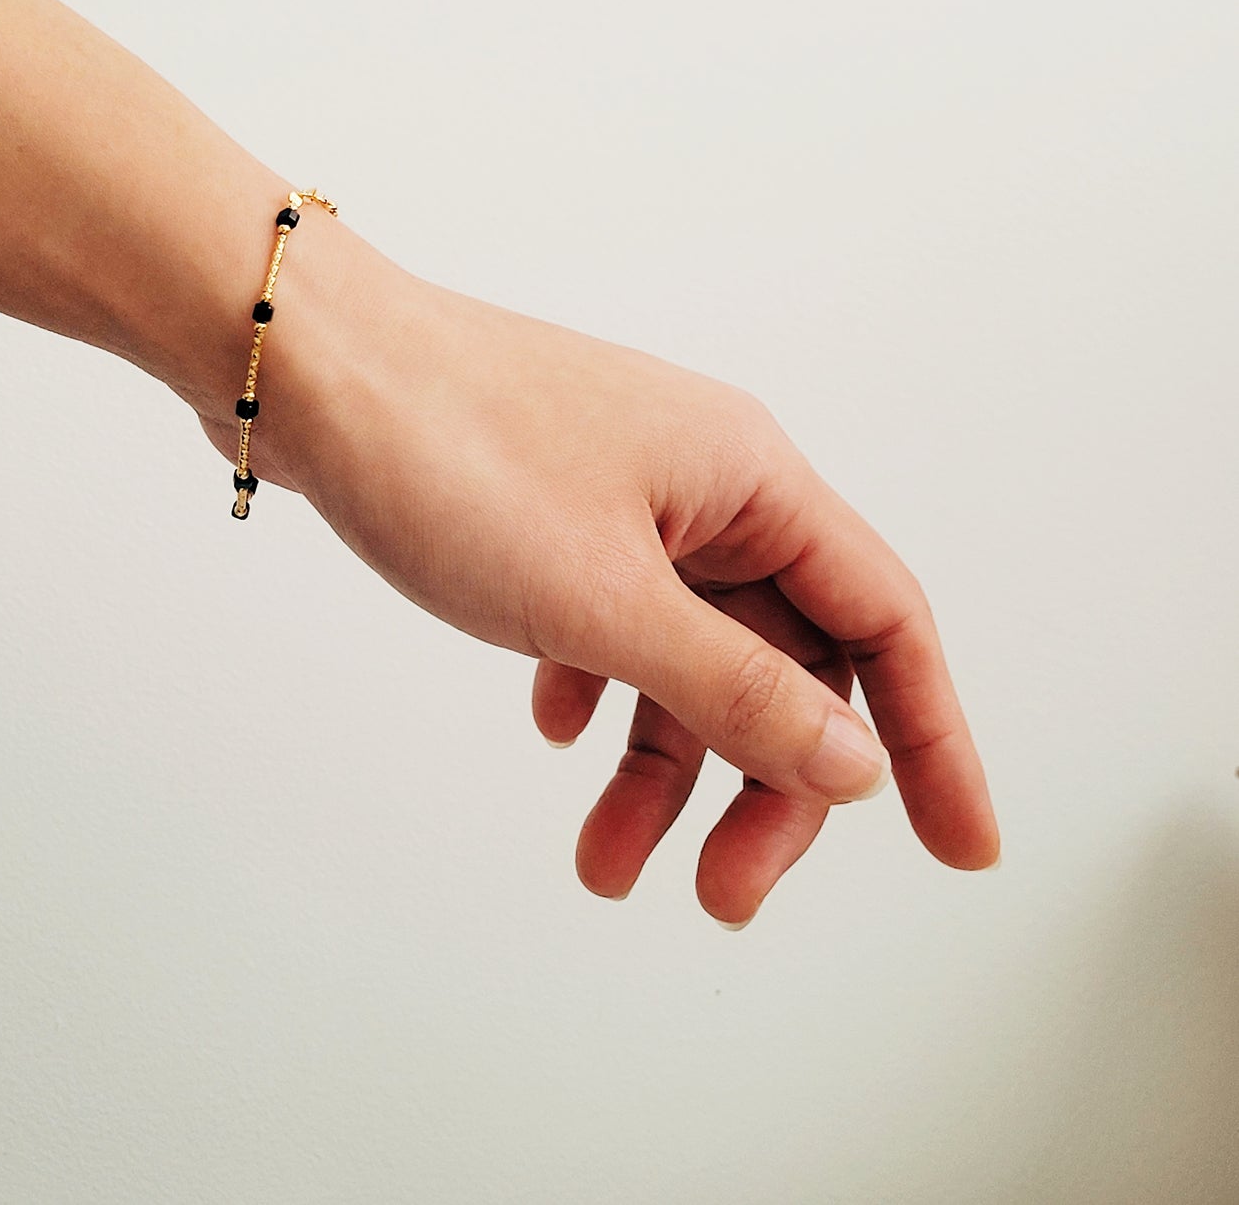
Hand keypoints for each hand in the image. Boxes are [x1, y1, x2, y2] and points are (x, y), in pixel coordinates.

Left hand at [195, 219, 999, 924]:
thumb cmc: (449, 451)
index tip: (963, 850)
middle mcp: (705, 485)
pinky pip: (613, 624)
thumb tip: (854, 764)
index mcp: (750, 479)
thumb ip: (737, 690)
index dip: (931, 743)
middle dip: (765, 785)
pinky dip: (597, 692)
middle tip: (721, 897)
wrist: (304, 370)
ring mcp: (627, 497)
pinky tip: (551, 729)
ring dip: (663, 765)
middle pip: (787, 659)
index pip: (885, 624)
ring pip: (690, 655)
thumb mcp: (604, 601)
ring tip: (604, 868)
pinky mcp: (555, 514)